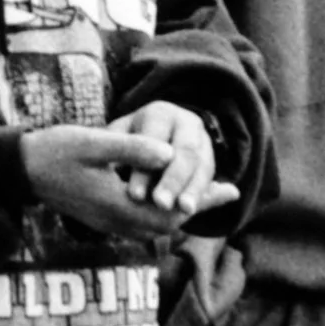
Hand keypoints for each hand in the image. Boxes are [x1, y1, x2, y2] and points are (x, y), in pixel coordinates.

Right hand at [20, 120, 211, 244]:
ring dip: (180, 211)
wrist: (20, 170)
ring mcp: (107, 223)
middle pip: (169, 223)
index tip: (230, 188)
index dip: (204, 200)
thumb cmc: (55, 150)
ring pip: (155, 226)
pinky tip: (165, 198)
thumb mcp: (93, 142)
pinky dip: (161, 214)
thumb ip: (131, 148)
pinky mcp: (102, 219)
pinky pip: (141, 225)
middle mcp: (116, 221)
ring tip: (203, 194)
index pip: (172, 209)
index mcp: (118, 203)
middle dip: (198, 207)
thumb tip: (170, 154)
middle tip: (226, 190)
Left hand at [112, 100, 231, 219]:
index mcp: (160, 114)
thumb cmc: (122, 143)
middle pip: (185, 151)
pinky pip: (209, 178)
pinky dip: (203, 195)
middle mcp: (187, 123)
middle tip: (160, 204)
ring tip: (182, 211)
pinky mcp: (210, 160)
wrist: (148, 140)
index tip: (133, 195)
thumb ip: (121, 156)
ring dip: (193, 190)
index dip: (144, 168)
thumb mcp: (114, 143)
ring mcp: (203, 140)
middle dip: (174, 180)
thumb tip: (122, 178)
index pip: (154, 140)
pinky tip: (192, 211)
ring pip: (202, 165)